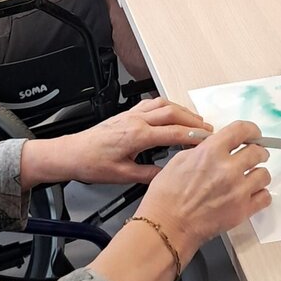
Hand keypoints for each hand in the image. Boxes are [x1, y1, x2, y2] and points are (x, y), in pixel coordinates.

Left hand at [49, 98, 215, 185]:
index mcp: (136, 136)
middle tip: (209, 130)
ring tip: (195, 121)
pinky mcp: (126, 114)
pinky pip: (151, 103)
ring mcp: (130, 114)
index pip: (173, 133)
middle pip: (172, 113)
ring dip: (182, 111)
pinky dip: (167, 106)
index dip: (193, 137)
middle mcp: (135, 121)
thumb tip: (169, 176)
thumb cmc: (91, 163)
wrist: (71, 153)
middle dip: (193, 121)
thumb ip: (149, 175)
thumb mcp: (122, 176)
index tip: (208, 141)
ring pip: (163, 104)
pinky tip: (172, 112)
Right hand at [138, 119, 270, 252]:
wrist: (167, 226)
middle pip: (258, 152)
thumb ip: (203, 150)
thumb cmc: (166, 197)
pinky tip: (250, 195)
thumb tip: (217, 146)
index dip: (251, 130)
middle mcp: (227, 169)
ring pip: (264, 175)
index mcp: (210, 152)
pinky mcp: (242, 210)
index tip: (253, 134)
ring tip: (248, 178)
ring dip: (257, 174)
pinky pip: (265, 197)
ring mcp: (237, 190)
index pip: (241, 130)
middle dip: (257, 152)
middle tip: (253, 156)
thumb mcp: (179, 160)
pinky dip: (259, 195)